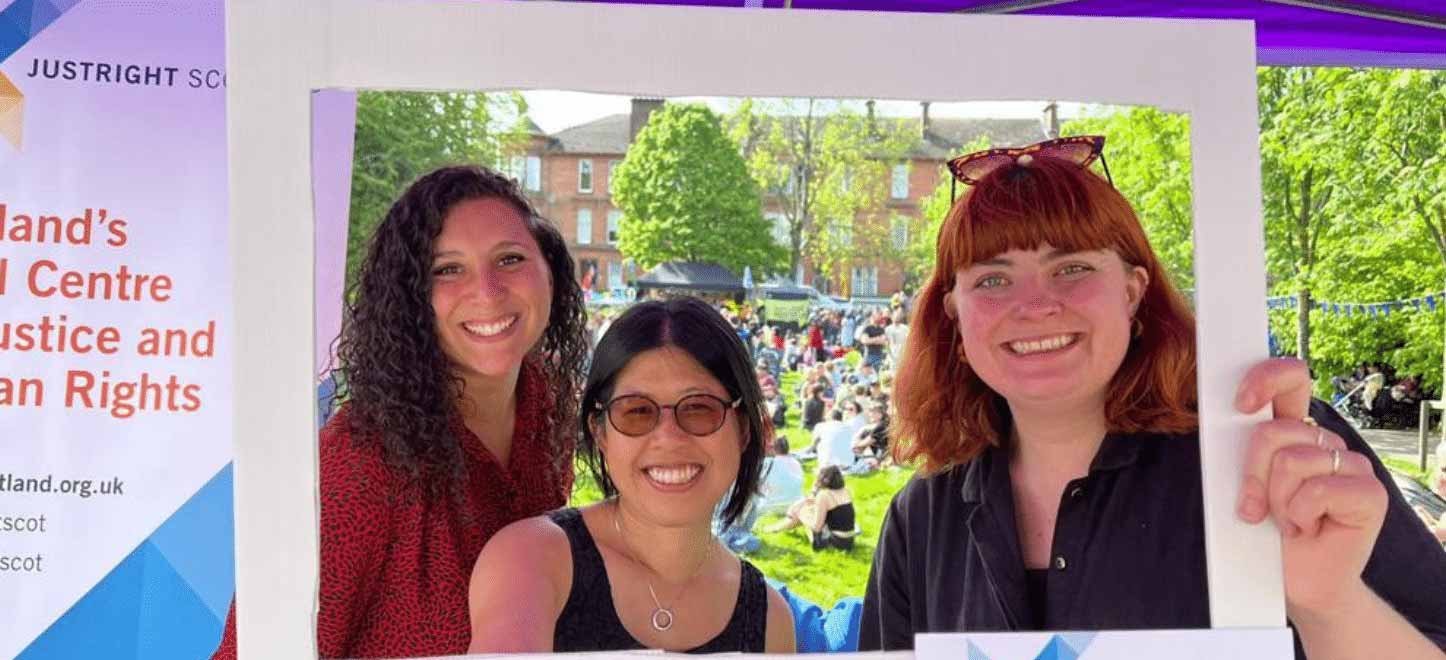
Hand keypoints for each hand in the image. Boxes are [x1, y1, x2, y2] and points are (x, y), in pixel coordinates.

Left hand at [1233, 358, 1387, 615]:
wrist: (1298, 581)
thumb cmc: (1267, 533)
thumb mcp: (1245, 486)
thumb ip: (1243, 453)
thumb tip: (1228, 423)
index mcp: (1296, 430)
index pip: (1291, 379)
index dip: (1267, 378)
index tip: (1240, 403)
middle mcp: (1324, 442)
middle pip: (1273, 432)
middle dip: (1252, 474)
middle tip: (1253, 507)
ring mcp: (1351, 464)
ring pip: (1291, 461)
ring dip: (1276, 501)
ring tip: (1287, 520)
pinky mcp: (1369, 492)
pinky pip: (1317, 489)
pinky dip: (1300, 514)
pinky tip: (1307, 528)